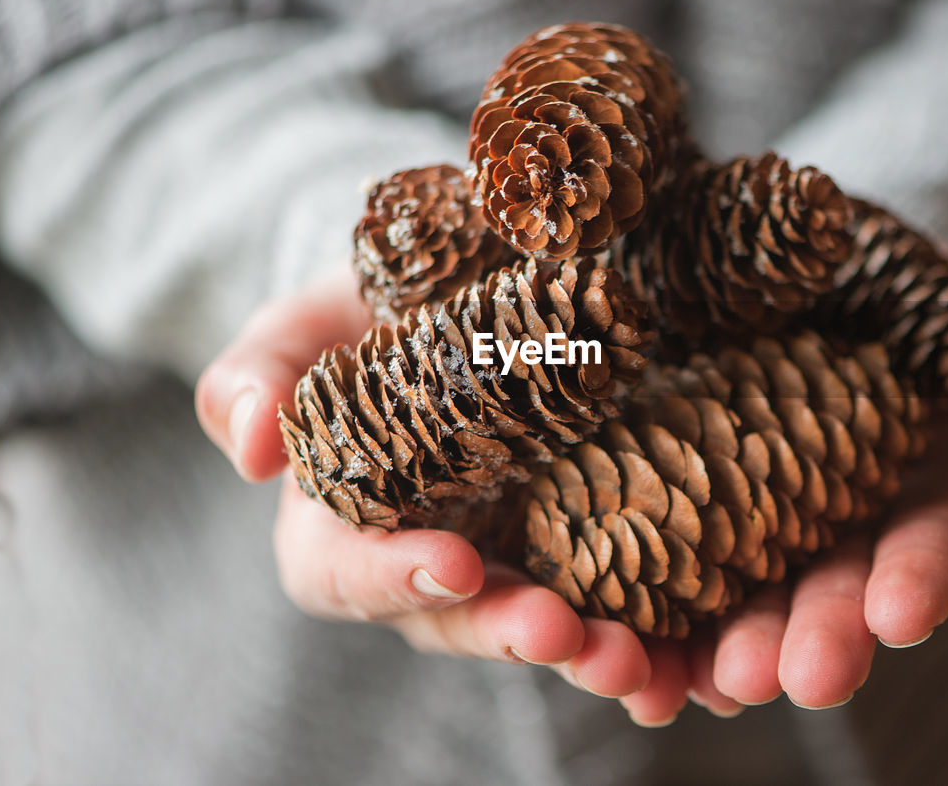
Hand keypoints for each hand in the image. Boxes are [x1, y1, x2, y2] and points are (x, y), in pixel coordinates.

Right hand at [195, 268, 654, 699]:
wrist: (461, 284)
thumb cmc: (367, 308)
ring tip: (639, 662)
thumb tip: (248, 451)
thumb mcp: (306, 322)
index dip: (390, 577)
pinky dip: (657, 628)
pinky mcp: (586, 537)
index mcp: (344, 521)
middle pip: (458, 618)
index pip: (345, 571)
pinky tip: (699, 646)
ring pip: (543, 622)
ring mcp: (512, 553)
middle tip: (568, 635)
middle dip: (510, 631)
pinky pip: (617, 592)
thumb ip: (260, 373)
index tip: (452, 563)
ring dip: (590, 652)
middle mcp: (428, 557)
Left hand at [617, 263, 947, 722]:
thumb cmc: (921, 295)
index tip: (899, 613)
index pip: (938, 545)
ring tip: (719, 679)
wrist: (810, 253)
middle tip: (796, 676)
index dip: (922, 578)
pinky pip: (676, 568)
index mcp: (937, 498)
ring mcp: (772, 524)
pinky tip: (645, 661)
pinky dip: (662, 621)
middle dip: (822, 635)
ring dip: (739, 644)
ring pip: (757, 597)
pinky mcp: (695, 506)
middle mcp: (854, 529)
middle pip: (840, 592)